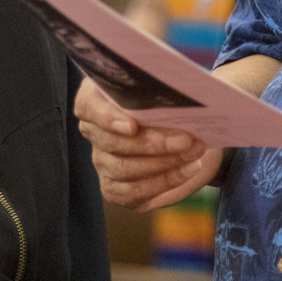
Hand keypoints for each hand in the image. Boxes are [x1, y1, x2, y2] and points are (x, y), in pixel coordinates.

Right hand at [75, 79, 221, 211]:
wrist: (184, 128)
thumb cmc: (170, 101)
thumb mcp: (165, 89)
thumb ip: (160, 90)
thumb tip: (177, 98)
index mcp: (96, 97)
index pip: (88, 106)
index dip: (107, 117)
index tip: (133, 125)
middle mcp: (94, 130)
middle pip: (112, 143)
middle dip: (153, 143)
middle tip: (186, 139)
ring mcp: (102, 160)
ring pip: (123, 169)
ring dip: (164, 164)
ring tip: (193, 155)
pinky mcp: (114, 186)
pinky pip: (132, 192)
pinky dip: (164, 182)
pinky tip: (187, 171)